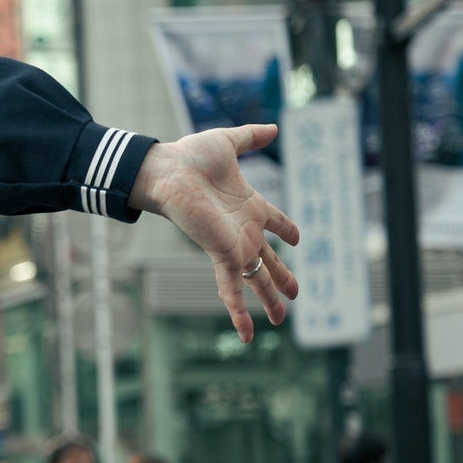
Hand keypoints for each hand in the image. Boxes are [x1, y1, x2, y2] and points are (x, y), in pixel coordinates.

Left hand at [132, 126, 298, 343]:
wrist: (166, 171)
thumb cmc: (190, 156)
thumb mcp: (228, 142)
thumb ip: (251, 136)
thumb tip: (275, 127)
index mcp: (249, 205)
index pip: (275, 221)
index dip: (286, 229)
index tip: (297, 239)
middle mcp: (243, 229)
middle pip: (267, 260)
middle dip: (281, 278)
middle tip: (295, 294)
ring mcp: (233, 244)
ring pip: (255, 280)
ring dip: (268, 301)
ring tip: (281, 319)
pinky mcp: (222, 254)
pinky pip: (232, 289)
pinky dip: (239, 311)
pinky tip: (246, 335)